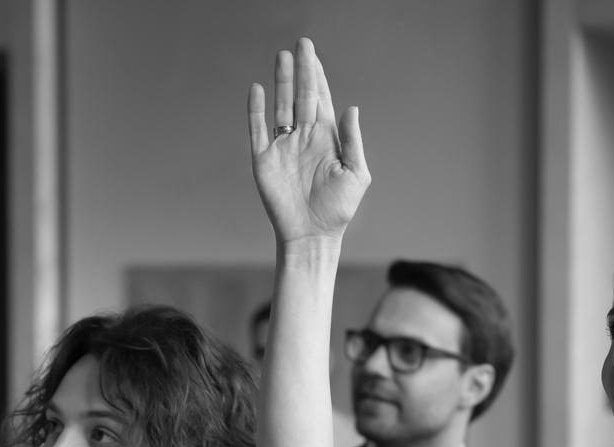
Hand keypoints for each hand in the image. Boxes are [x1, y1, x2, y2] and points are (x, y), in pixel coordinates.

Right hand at [248, 37, 369, 245]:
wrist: (312, 235)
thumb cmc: (338, 209)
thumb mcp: (356, 175)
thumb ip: (353, 141)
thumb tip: (351, 108)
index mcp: (326, 139)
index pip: (321, 100)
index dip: (317, 76)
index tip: (313, 53)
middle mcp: (304, 138)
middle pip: (300, 96)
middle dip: (301, 71)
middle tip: (301, 44)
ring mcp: (283, 147)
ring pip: (280, 106)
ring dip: (280, 82)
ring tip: (282, 57)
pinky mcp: (264, 160)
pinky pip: (258, 129)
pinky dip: (256, 110)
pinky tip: (258, 90)